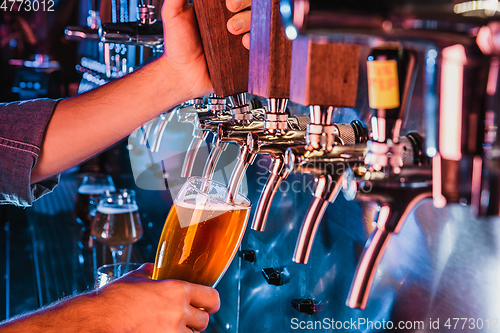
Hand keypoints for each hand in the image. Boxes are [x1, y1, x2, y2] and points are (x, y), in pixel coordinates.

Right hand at [99, 263, 219, 331]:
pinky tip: (159, 331)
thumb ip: (151, 273)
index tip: (208, 304)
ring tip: (168, 326)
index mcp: (177, 290)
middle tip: (185, 318)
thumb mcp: (136, 278)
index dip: (211, 302)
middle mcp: (179, 312)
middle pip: (204, 321)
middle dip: (196, 320)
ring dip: (184, 332)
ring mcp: (172, 332)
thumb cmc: (114, 298)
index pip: (212, 298)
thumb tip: (154, 269)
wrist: (97, 320)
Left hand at [160, 0, 251, 98]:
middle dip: (244, 2)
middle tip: (230, 8)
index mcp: (218, 8)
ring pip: (257, 22)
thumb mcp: (173, 14)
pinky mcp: (244, 55)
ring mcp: (240, 37)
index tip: (228, 0)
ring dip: (249, 20)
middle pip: (251, 5)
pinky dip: (254, 40)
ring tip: (233, 29)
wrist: (183, 76)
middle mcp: (232, 20)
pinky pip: (258, 45)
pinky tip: (244, 42)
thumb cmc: (178, 47)